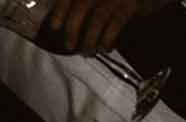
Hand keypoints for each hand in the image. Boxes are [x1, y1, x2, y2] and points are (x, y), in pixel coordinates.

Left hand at [46, 0, 171, 56]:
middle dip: (72, 29)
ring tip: (89, 51)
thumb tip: (70, 27)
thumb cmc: (123, 0)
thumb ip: (88, 7)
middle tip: (70, 45)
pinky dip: (108, 39)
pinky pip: (115, 24)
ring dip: (90, 40)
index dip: (60, 9)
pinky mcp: (131, 5)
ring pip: (97, 18)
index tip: (54, 25)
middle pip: (80, 6)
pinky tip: (106, 47)